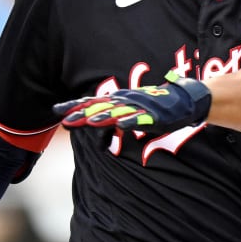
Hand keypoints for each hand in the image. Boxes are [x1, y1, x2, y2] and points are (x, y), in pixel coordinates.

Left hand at [54, 72, 211, 136]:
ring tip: (87, 121)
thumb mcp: (132, 117)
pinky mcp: (153, 115)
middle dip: (81, 112)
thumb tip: (101, 142)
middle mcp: (126, 101)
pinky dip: (129, 121)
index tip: (56, 110)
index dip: (75, 105)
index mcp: (119, 101)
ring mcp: (139, 107)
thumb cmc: (156, 108)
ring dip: (102, 117)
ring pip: (117, 112)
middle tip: (63, 119)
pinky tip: (120, 126)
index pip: (92, 103)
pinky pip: (140, 118)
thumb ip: (115, 126)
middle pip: (100, 107)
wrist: (184, 99)